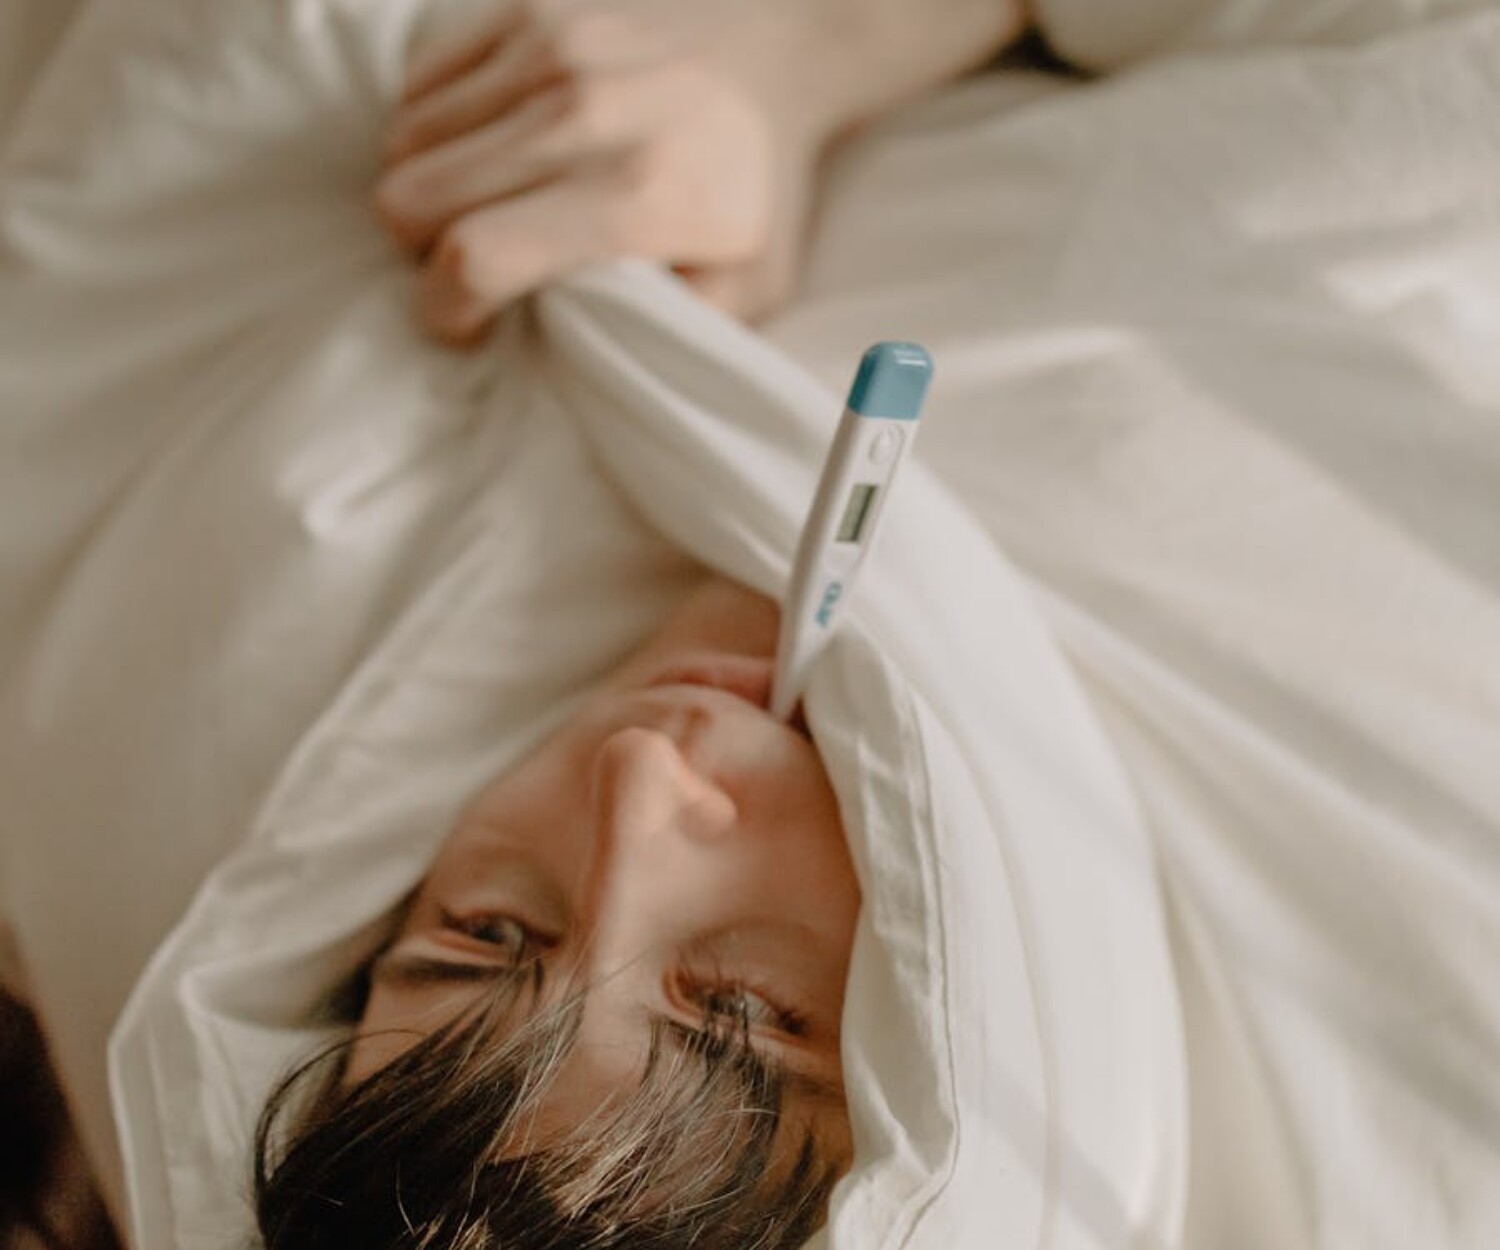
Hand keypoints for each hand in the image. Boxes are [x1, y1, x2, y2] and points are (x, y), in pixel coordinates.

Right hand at [374, 1, 836, 342]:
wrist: (781, 46)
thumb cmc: (756, 184)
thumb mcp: (745, 286)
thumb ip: (663, 329)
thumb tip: (571, 350)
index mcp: (633, 195)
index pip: (476, 257)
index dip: (446, 306)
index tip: (463, 321)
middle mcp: (580, 113)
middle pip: (412, 198)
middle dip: (422, 251)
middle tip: (466, 264)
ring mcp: (548, 49)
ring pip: (404, 142)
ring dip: (423, 188)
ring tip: (472, 207)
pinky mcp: (528, 9)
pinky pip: (418, 82)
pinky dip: (429, 128)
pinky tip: (475, 151)